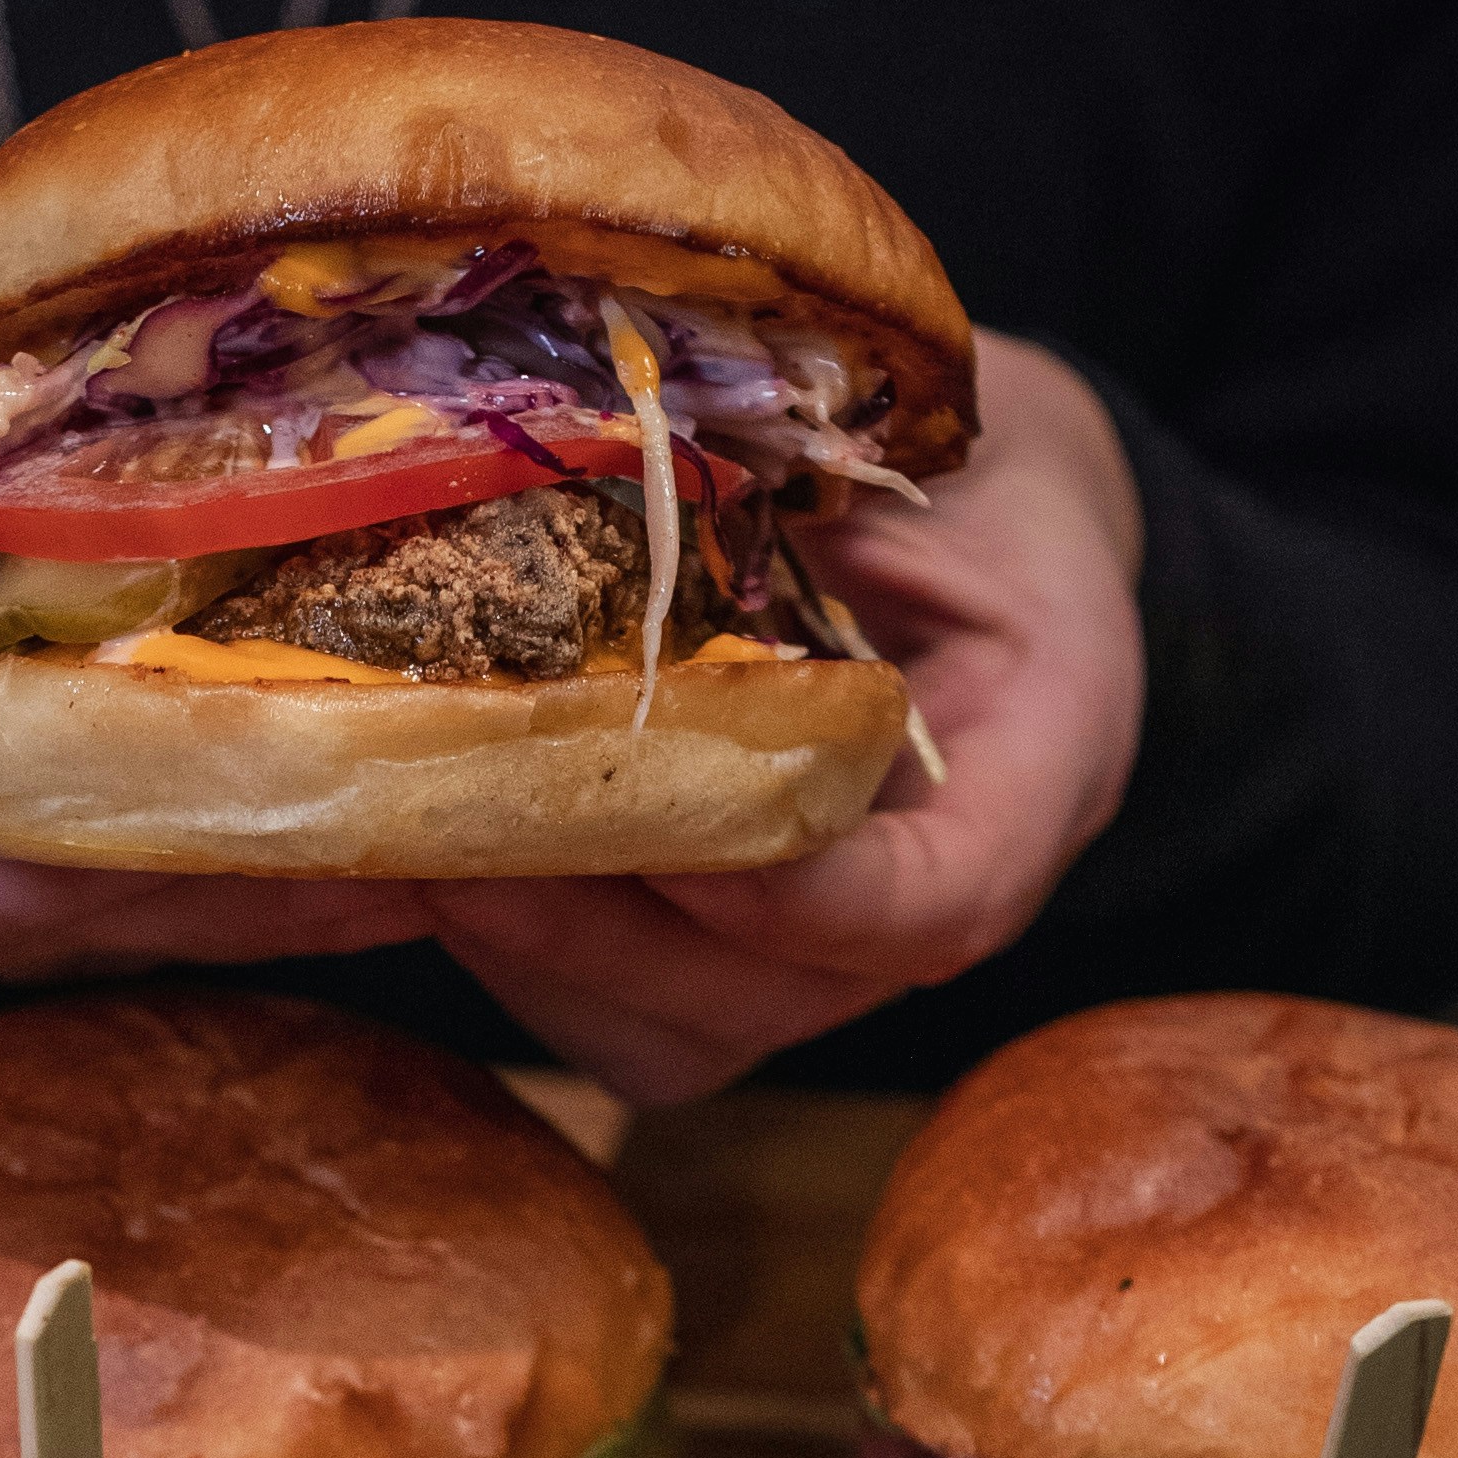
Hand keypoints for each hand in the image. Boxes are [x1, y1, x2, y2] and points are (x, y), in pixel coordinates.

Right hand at [0, 311, 427, 995]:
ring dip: (225, 913)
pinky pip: (49, 931)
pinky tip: (340, 867)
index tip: (239, 824)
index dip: (66, 851)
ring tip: (417, 863)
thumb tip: (69, 437)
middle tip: (400, 855)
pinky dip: (185, 895)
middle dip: (200, 893)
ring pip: (39, 948)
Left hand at [421, 332, 1147, 1103]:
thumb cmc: (961, 458)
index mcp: (1042, 757)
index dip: (810, 903)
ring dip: (531, 954)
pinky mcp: (716, 957)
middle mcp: (930, 890)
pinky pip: (612, 1012)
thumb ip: (821, 472)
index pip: (946, 901)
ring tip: (416, 854)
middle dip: (603, 933)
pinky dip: (505, 953)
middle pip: (770, 996)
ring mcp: (819, 950)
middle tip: (465, 847)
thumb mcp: (935, 426)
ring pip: (673, 1031)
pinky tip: (414, 865)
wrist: (980, 512)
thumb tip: (625, 461)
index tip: (685, 847)